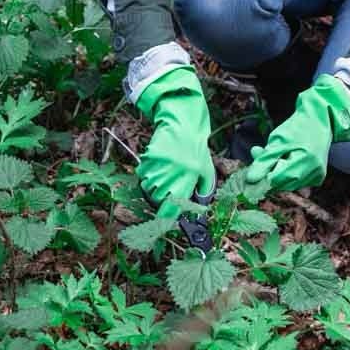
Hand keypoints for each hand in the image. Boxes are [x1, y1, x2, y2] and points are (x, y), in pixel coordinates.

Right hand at [135, 68, 214, 209]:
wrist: (182, 125)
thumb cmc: (197, 151)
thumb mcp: (206, 172)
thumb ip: (202, 193)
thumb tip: (195, 212)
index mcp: (186, 179)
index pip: (170, 210)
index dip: (166, 221)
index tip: (166, 224)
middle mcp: (169, 175)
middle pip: (158, 202)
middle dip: (163, 201)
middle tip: (171, 192)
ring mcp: (156, 167)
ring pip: (149, 191)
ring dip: (156, 189)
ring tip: (168, 176)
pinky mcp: (147, 161)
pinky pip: (144, 178)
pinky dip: (150, 177)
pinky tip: (161, 167)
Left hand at [242, 74, 349, 194]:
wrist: (319, 120)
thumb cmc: (297, 127)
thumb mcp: (277, 140)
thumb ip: (263, 161)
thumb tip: (250, 180)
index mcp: (303, 160)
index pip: (275, 179)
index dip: (264, 173)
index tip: (258, 164)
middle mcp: (313, 171)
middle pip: (282, 184)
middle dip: (272, 172)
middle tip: (269, 154)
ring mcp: (317, 175)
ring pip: (290, 185)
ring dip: (281, 174)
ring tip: (283, 155)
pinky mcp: (319, 177)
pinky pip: (299, 183)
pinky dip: (292, 175)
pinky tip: (294, 160)